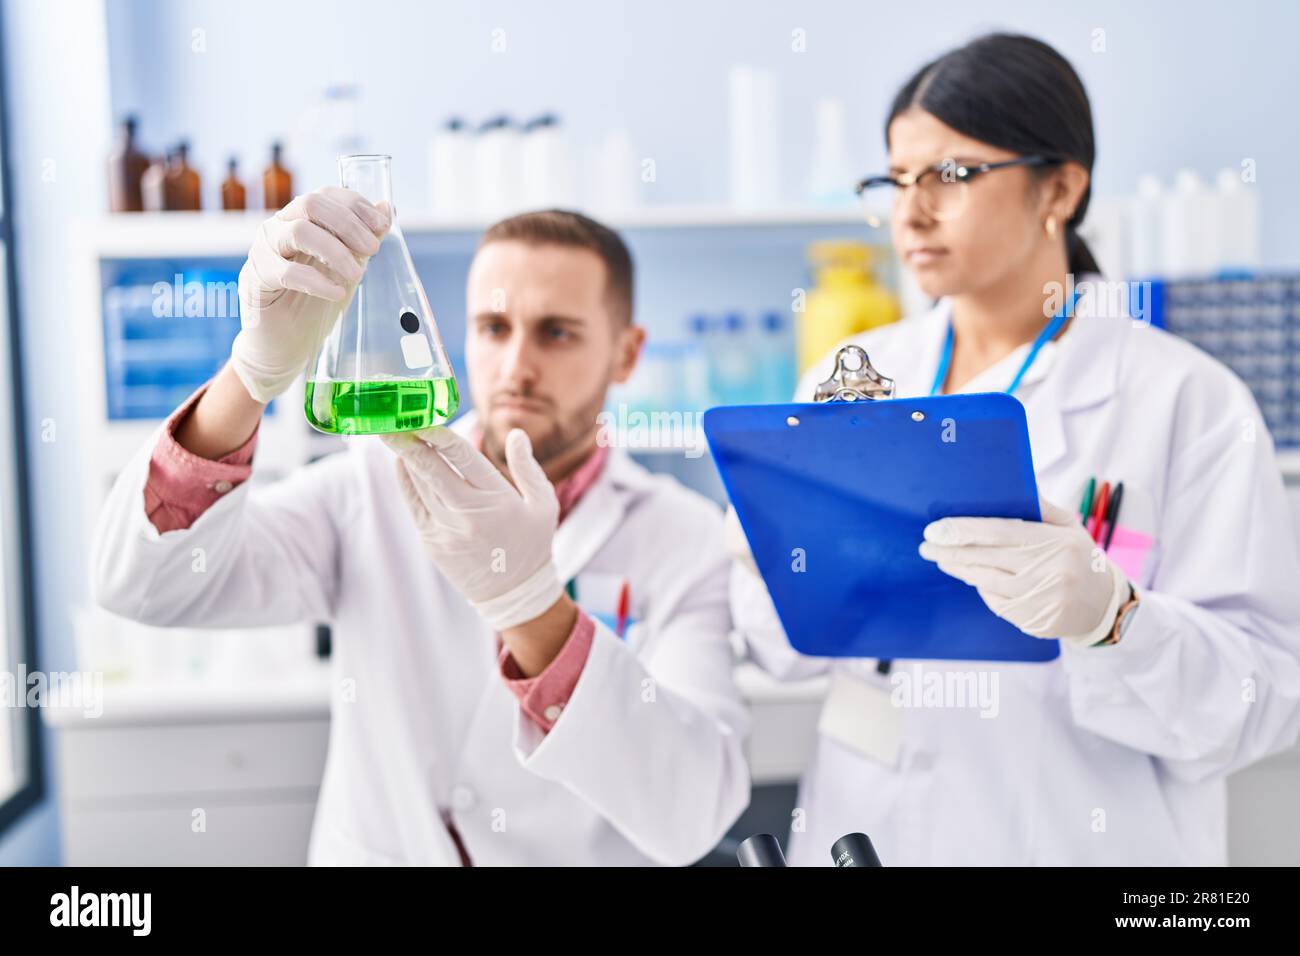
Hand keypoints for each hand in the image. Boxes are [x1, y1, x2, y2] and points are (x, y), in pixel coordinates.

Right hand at [230, 187, 389, 402]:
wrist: (284, 343)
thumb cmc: (313, 303)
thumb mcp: (346, 267)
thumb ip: (362, 239)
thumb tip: (388, 207)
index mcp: (300, 220)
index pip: (326, 195)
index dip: (356, 205)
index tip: (382, 226)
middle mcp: (278, 227)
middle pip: (311, 204)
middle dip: (349, 225)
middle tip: (373, 250)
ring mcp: (263, 250)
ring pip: (300, 231)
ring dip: (336, 251)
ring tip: (358, 276)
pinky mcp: (256, 278)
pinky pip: (287, 271)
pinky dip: (318, 281)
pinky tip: (337, 293)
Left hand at [383, 426, 561, 630]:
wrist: (514, 593)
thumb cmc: (532, 543)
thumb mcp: (543, 504)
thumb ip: (527, 467)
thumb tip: (516, 434)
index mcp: (496, 499)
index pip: (462, 457)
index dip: (439, 435)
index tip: (423, 417)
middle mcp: (467, 513)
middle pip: (431, 469)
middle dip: (408, 442)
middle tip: (391, 419)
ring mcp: (446, 528)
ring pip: (419, 485)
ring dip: (404, 457)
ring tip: (392, 432)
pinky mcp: (433, 541)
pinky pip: (414, 505)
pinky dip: (406, 482)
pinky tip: (400, 462)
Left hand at [918, 496, 1129, 644]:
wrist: (1105, 606)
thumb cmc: (1080, 558)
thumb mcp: (1069, 527)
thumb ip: (1040, 508)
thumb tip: (1011, 488)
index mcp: (1056, 543)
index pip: (999, 532)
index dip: (964, 531)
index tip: (936, 529)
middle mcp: (1048, 571)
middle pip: (985, 558)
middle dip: (950, 551)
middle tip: (927, 545)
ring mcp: (1040, 599)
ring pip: (985, 582)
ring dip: (959, 569)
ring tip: (941, 559)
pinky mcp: (1033, 620)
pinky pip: (995, 602)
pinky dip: (981, 588)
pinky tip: (972, 577)